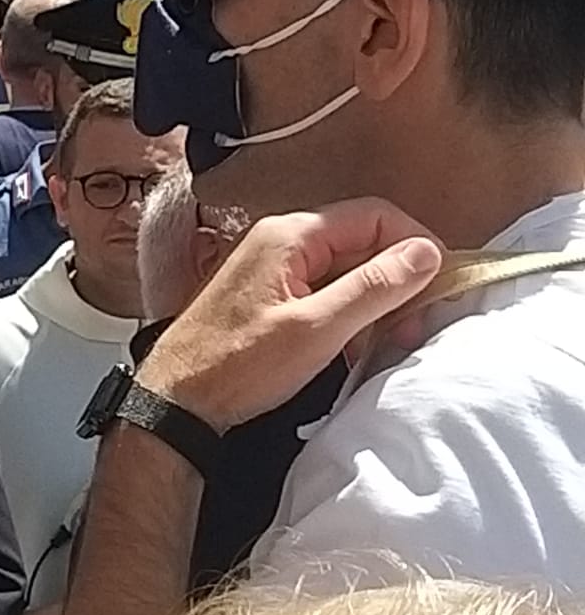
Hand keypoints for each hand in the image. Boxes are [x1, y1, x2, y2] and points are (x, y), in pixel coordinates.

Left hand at [138, 197, 442, 431]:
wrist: (175, 399)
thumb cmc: (237, 364)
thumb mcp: (317, 327)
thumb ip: (374, 287)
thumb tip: (426, 253)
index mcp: (290, 235)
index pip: (375, 215)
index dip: (416, 245)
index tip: (439, 286)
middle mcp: (280, 240)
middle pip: (363, 242)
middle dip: (398, 281)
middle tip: (414, 327)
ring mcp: (272, 268)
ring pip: (346, 271)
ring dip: (375, 303)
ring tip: (387, 344)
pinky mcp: (268, 296)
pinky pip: (323, 292)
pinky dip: (347, 316)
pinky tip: (354, 350)